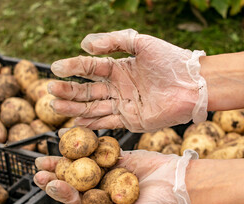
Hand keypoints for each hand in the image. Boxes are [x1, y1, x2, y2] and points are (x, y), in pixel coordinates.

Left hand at [33, 149, 197, 203]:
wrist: (179, 182)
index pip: (76, 201)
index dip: (60, 192)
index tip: (47, 182)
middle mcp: (103, 190)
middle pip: (74, 182)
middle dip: (55, 175)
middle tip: (38, 167)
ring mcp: (109, 172)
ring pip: (82, 165)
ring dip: (65, 160)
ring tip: (47, 154)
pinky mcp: (118, 157)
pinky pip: (98, 149)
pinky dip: (85, 144)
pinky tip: (71, 138)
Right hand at [48, 29, 207, 131]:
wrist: (194, 84)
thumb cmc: (170, 61)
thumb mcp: (141, 42)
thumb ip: (114, 41)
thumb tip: (84, 44)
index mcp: (120, 67)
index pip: (91, 67)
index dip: (73, 67)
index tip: (56, 68)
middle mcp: (118, 87)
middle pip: (88, 89)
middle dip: (68, 90)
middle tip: (49, 89)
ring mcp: (124, 105)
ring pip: (93, 106)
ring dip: (74, 107)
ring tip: (55, 105)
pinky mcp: (131, 120)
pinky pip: (107, 122)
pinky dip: (92, 123)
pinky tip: (76, 122)